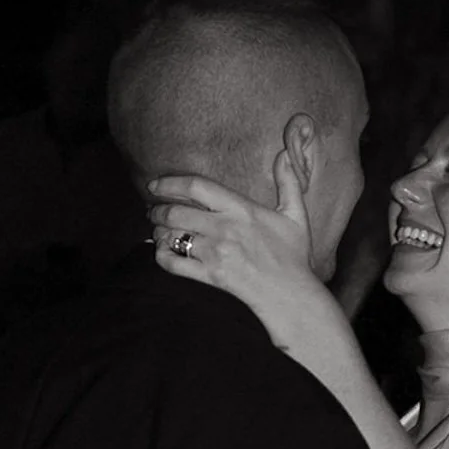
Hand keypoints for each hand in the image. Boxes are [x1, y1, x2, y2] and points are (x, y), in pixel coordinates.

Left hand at [147, 150, 323, 343]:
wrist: (290, 294)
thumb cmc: (293, 255)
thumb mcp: (296, 215)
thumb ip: (288, 182)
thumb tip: (285, 154)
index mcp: (241, 209)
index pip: (196, 187)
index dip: (170, 183)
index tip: (154, 184)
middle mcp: (224, 228)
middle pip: (175, 212)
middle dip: (157, 210)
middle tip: (152, 210)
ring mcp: (214, 253)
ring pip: (171, 236)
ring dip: (158, 231)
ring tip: (157, 229)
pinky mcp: (209, 275)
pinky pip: (173, 263)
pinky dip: (161, 254)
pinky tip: (162, 250)